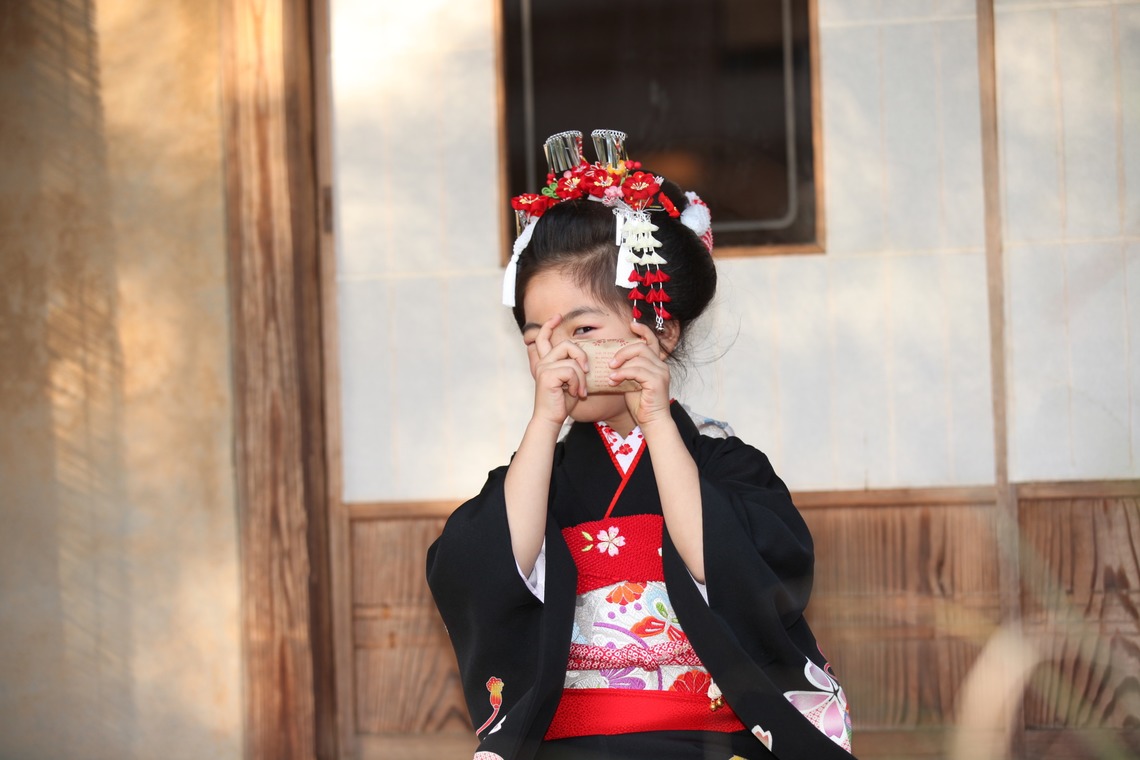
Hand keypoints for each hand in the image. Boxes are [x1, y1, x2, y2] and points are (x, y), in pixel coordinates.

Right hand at [528, 314, 588, 428]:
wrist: (551, 419)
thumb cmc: (562, 402)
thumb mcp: (570, 381)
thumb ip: (573, 367)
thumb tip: (586, 360)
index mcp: (546, 362)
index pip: (543, 337)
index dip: (549, 325)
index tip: (558, 317)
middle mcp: (542, 362)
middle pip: (566, 345)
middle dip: (581, 356)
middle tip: (587, 370)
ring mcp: (544, 368)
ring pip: (572, 360)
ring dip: (581, 377)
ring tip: (579, 391)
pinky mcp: (547, 375)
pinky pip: (571, 371)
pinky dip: (577, 383)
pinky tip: (574, 394)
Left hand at [607, 320, 672, 427]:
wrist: (652, 421)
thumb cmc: (641, 404)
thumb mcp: (632, 382)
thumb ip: (627, 370)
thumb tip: (611, 361)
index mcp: (656, 364)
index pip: (652, 341)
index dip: (643, 330)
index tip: (632, 324)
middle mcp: (661, 366)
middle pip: (641, 347)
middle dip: (623, 351)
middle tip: (611, 362)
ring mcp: (661, 373)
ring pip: (639, 358)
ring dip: (621, 365)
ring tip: (610, 374)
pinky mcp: (657, 381)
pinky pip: (637, 371)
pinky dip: (623, 373)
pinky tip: (614, 380)